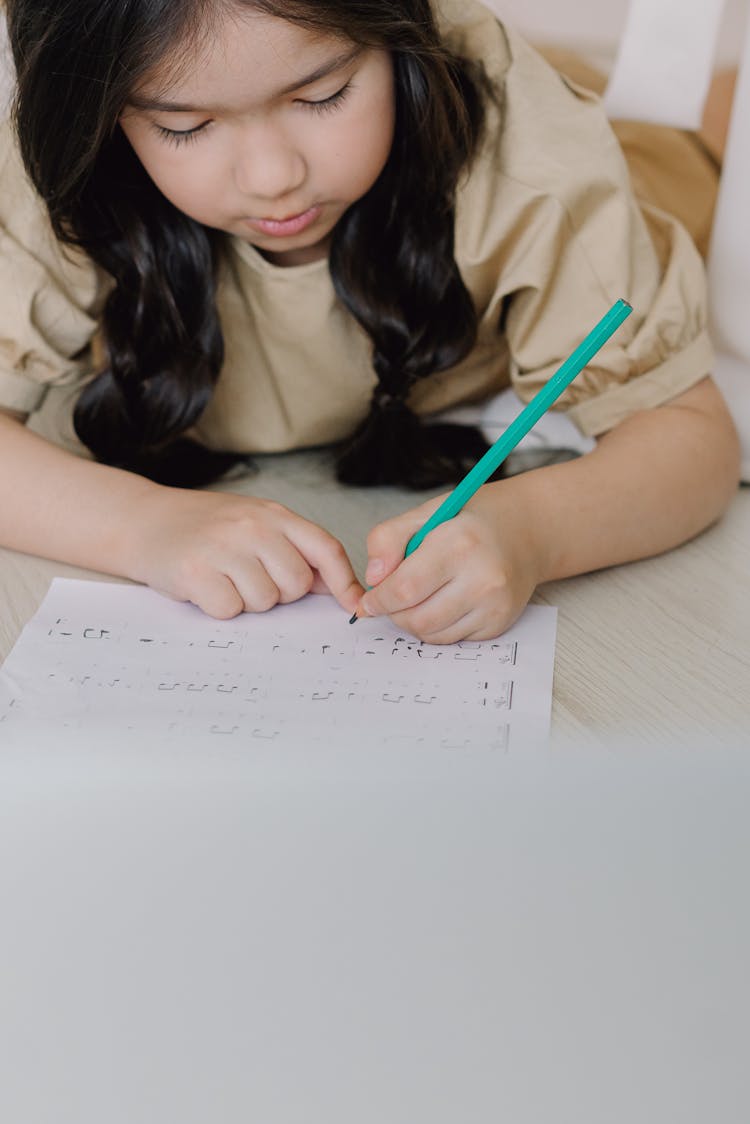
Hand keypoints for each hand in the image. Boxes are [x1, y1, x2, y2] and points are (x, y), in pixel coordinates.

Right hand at [126, 488, 363, 618]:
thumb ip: (293, 549)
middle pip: (296, 585)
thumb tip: (336, 588)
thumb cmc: (203, 528)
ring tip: (223, 578)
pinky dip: (218, 607)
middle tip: (247, 577)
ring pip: (264, 601)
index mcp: (273, 513)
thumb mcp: (253, 524)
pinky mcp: (195, 572)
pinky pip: (230, 610)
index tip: (354, 605)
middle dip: (278, 592)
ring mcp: (223, 548)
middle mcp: (252, 526)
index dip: (344, 581)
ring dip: (246, 601)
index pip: (325, 548)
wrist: (141, 520)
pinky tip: (204, 587)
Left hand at [353, 482, 543, 642]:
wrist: (526, 532)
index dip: (379, 600)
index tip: (369, 601)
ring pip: (432, 634)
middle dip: (394, 613)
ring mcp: (494, 604)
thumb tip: (373, 578)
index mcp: (459, 544)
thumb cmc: (471, 521)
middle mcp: (482, 578)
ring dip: (414, 622)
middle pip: (417, 619)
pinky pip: (452, 639)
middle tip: (392, 599)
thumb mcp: (426, 513)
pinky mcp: (499, 623)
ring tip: (418, 598)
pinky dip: (437, 627)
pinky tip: (443, 603)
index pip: (405, 588)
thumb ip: (388, 539)